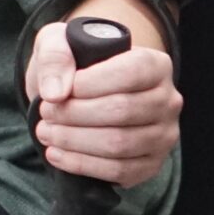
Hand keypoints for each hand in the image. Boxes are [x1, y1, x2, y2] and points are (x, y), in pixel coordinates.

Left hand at [23, 20, 180, 186]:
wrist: (83, 98)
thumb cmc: (75, 66)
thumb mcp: (60, 44)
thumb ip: (55, 56)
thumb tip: (56, 93)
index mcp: (156, 65)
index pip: (130, 73)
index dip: (90, 83)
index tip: (58, 91)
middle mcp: (168, 100)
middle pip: (122, 111)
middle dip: (74, 114)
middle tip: (45, 113)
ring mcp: (164, 136)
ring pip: (119, 144)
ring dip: (74, 141)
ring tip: (46, 132)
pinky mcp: (151, 165)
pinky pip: (119, 171)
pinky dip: (82, 164)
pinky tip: (57, 154)